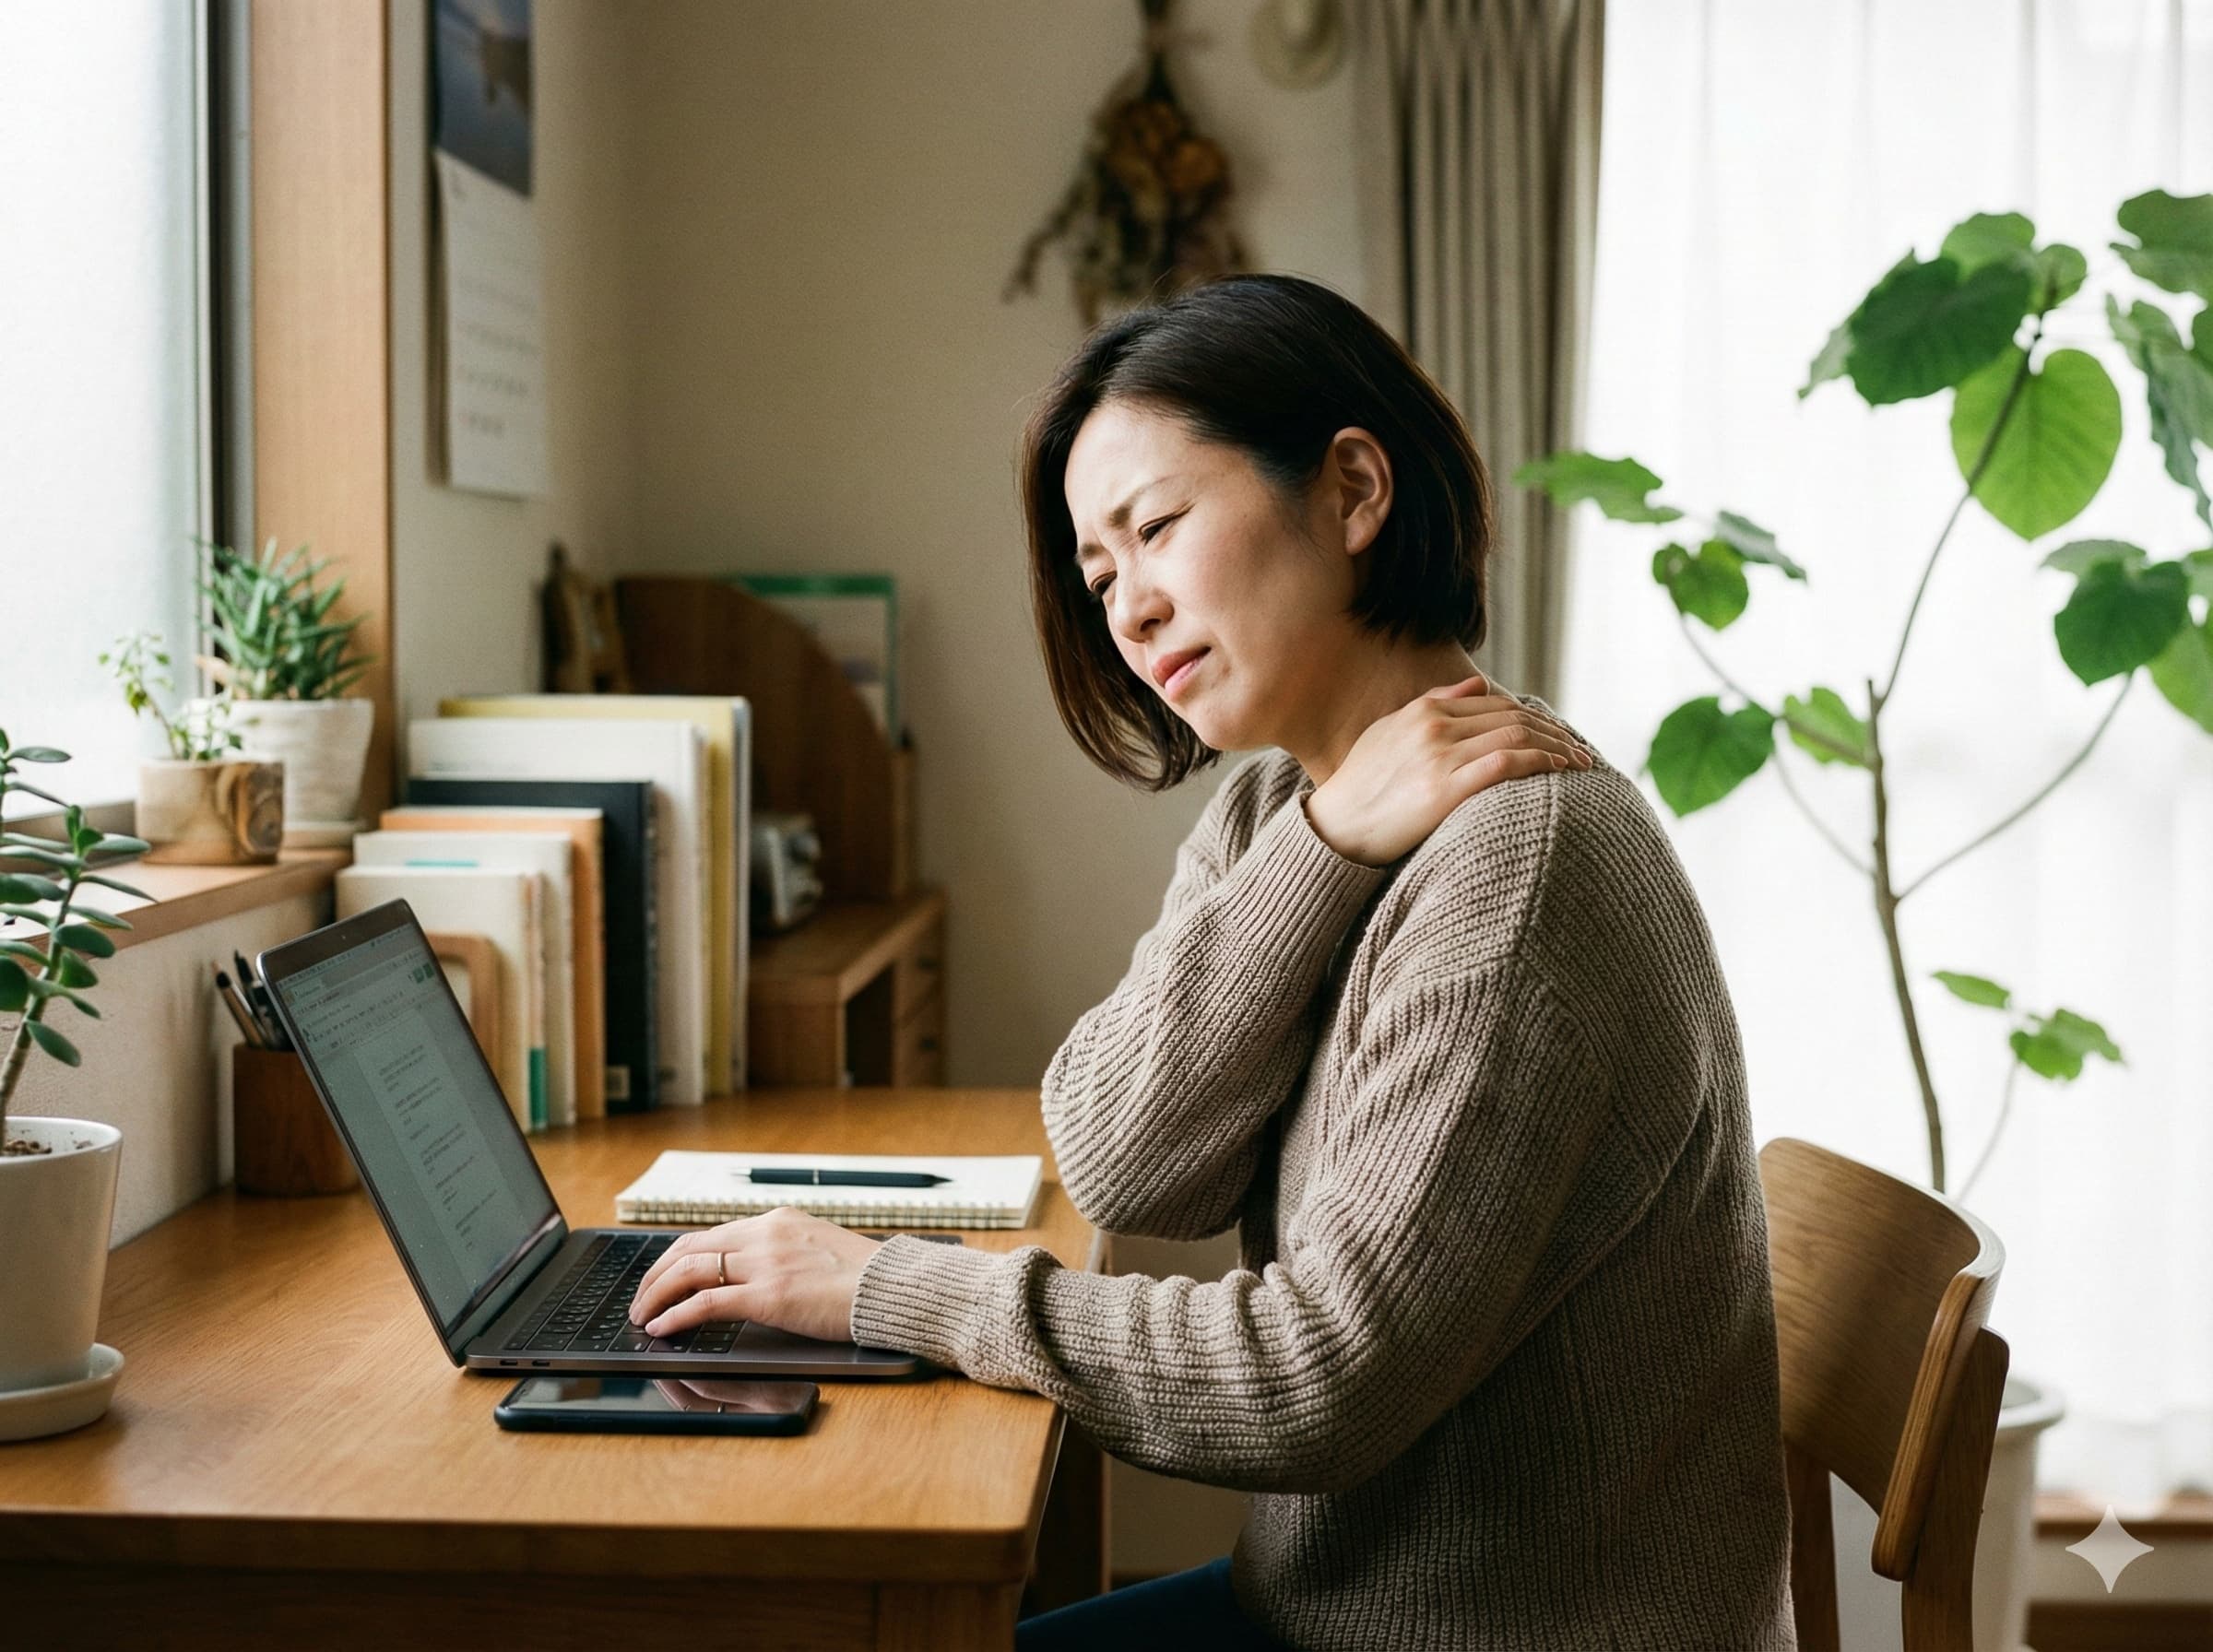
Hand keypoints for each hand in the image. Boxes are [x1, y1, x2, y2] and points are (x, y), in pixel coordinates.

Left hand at [628, 1207, 882, 1343]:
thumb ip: (785, 1254)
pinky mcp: (768, 1295)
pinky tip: (662, 1328)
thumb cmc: (867, 1279)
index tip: (662, 1276)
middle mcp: (766, 1234)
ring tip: (643, 1315)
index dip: (678, 1257)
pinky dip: (676, 1315)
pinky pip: (706, 1303)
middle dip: (656, 1274)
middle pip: (689, 1248)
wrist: (895, 1288)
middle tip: (641, 1298)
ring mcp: (766, 1263)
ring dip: (657, 1294)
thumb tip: (756, 1275)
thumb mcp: (819, 1249)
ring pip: (689, 1271)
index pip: (711, 1234)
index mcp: (778, 1220)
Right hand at [1304, 672, 1592, 865]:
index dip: (1534, 717)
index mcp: (1423, 711)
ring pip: (1516, 737)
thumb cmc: (1359, 787)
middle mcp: (1434, 727)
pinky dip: (1540, 762)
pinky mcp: (1444, 789)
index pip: (1495, 704)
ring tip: (1580, 763)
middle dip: (1554, 732)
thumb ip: (1433, 704)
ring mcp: (1440, 757)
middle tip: (1580, 750)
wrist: (1333, 829)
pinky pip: (1507, 764)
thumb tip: (1478, 684)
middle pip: (1513, 718)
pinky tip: (1560, 771)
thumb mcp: (1389, 732)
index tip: (1558, 734)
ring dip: (1556, 747)